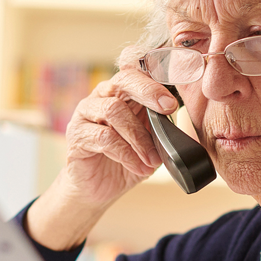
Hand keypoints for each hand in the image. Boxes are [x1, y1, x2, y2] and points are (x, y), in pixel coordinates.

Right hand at [26, 54, 179, 249]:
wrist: (97, 189)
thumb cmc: (125, 160)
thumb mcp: (150, 142)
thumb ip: (162, 127)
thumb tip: (184, 121)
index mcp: (122, 92)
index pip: (138, 72)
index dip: (157, 78)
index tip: (175, 96)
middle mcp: (102, 96)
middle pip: (124, 80)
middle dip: (149, 92)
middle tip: (168, 108)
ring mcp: (85, 113)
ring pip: (113, 111)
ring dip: (139, 137)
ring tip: (153, 160)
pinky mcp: (76, 136)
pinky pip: (103, 138)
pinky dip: (127, 154)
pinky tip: (139, 167)